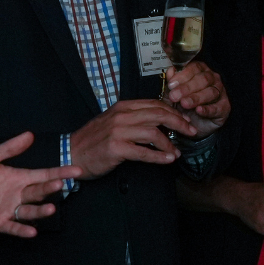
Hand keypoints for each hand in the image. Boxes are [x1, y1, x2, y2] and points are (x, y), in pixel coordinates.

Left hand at [0, 132, 81, 237]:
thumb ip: (8, 149)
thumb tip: (30, 135)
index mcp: (16, 177)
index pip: (43, 175)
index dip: (60, 172)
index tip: (77, 170)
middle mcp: (16, 194)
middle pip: (39, 192)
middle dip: (50, 189)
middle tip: (60, 185)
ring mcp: (8, 209)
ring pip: (30, 211)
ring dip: (41, 211)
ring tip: (50, 208)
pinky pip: (13, 227)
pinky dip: (22, 230)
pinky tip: (32, 232)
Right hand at [68, 99, 193, 179]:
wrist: (72, 153)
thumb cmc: (94, 140)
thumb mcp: (114, 122)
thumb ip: (134, 119)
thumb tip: (159, 122)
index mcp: (123, 107)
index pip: (155, 104)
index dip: (174, 112)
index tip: (186, 121)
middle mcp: (122, 116)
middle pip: (158, 115)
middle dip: (179, 123)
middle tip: (191, 132)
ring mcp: (118, 132)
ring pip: (153, 133)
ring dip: (170, 144)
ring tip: (177, 152)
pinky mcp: (116, 149)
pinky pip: (144, 153)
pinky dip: (159, 157)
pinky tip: (168, 160)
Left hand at [160, 61, 230, 137]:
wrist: (193, 124)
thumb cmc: (184, 105)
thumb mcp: (175, 93)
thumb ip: (172, 82)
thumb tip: (170, 71)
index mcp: (200, 71)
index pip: (194, 68)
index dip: (182, 75)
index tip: (171, 84)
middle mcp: (212, 79)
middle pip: (203, 79)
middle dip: (187, 88)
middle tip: (174, 96)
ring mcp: (221, 92)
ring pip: (210, 92)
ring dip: (196, 98)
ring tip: (184, 103)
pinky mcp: (224, 107)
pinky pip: (217, 107)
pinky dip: (207, 109)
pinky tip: (198, 110)